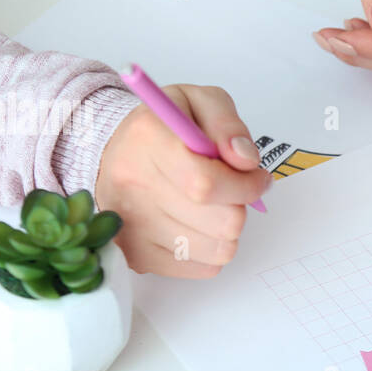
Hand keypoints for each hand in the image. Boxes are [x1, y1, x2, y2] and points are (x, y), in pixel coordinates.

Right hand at [95, 84, 270, 276]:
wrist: (113, 152)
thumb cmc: (165, 128)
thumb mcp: (199, 101)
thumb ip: (227, 124)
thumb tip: (246, 161)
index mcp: (148, 138)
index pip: (207, 183)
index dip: (246, 185)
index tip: (257, 178)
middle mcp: (133, 184)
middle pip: (220, 222)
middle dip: (240, 205)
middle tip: (234, 190)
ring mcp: (131, 226)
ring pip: (218, 250)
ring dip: (227, 229)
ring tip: (213, 207)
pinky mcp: (137, 256)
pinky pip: (203, 268)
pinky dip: (212, 249)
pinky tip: (198, 225)